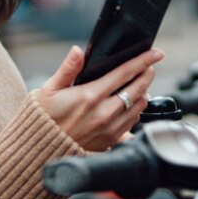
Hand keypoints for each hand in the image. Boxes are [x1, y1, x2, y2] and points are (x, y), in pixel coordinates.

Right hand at [38, 45, 163, 151]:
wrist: (42, 148)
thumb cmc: (46, 116)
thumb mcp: (50, 88)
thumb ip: (67, 68)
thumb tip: (77, 51)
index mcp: (90, 96)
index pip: (124, 73)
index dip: (143, 61)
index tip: (155, 53)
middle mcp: (104, 113)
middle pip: (138, 89)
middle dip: (147, 74)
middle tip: (150, 66)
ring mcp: (110, 128)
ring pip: (139, 106)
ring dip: (144, 92)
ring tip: (140, 84)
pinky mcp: (111, 140)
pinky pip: (133, 122)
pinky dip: (136, 110)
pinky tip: (131, 103)